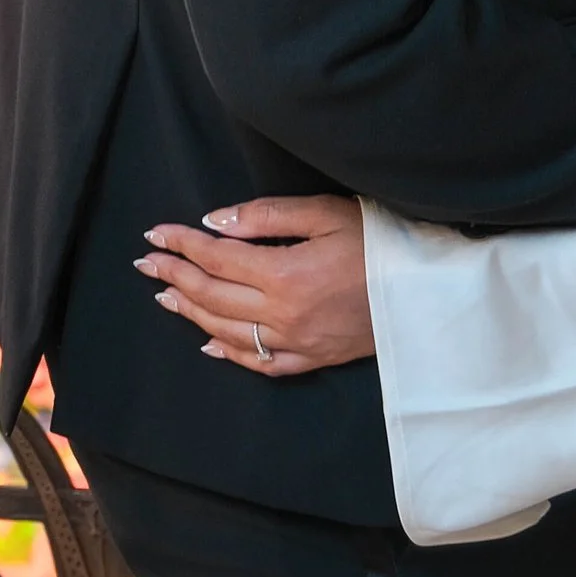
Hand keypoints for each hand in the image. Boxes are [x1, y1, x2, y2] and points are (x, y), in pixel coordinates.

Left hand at [134, 195, 371, 373]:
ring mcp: (297, 342)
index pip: (217, 257)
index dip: (182, 244)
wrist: (429, 290)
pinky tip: (210, 345)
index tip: (155, 233)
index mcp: (285, 273)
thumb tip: (215, 222)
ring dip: (191, 312)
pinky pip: (262, 363)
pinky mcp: (314, 358)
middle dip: (175, 275)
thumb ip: (267, 217)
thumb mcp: (326, 213)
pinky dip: (230, 354)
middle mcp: (283, 313)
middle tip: (146, 263)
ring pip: (228, 330)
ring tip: (165, 295)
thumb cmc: (381, 241)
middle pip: (213, 295)